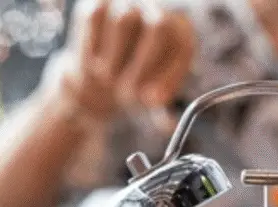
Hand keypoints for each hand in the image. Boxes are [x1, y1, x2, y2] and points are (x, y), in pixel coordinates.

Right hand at [62, 0, 195, 119]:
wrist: (101, 72)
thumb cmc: (134, 80)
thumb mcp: (152, 93)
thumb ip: (159, 102)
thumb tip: (166, 123)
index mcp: (180, 32)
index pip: (183, 45)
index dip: (170, 74)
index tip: (155, 101)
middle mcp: (158, 9)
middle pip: (159, 26)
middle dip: (145, 63)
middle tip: (130, 94)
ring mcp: (128, 3)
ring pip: (124, 22)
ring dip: (116, 59)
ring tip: (111, 80)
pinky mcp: (99, 3)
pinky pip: (95, 19)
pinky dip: (94, 47)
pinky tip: (96, 63)